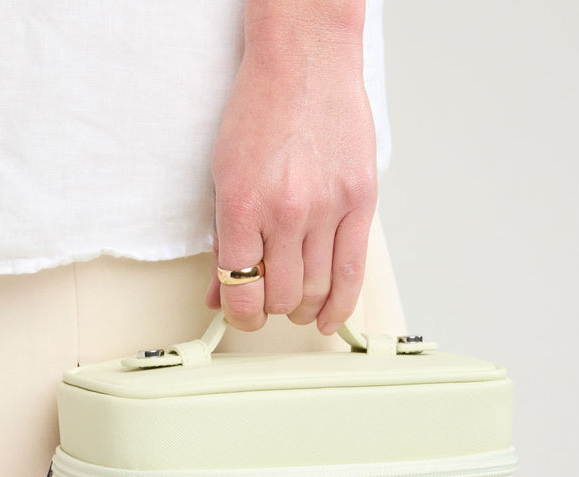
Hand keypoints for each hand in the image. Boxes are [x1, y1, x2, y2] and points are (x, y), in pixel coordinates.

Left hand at [205, 7, 376, 334]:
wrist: (305, 58)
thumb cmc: (261, 110)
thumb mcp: (223, 176)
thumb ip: (222, 242)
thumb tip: (218, 294)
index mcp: (241, 205)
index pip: (241, 291)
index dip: (241, 316)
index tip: (242, 315)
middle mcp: (285, 210)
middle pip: (281, 297)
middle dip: (272, 309)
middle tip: (271, 300)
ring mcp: (326, 207)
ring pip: (317, 290)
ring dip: (304, 308)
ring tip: (299, 305)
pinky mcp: (360, 200)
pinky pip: (353, 273)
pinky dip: (341, 304)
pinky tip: (331, 316)